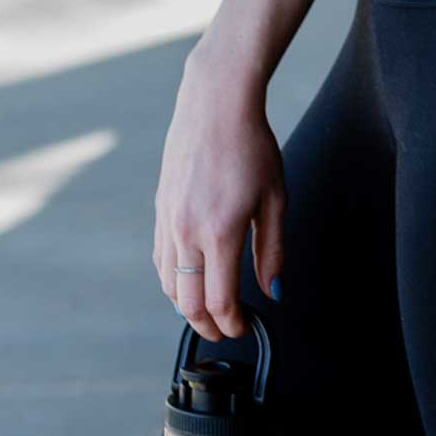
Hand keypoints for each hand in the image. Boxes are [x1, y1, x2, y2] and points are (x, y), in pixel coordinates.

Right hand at [153, 55, 285, 342]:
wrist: (215, 106)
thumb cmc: (252, 148)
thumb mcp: (275, 201)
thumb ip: (272, 251)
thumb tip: (272, 291)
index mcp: (219, 232)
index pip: (220, 300)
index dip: (233, 324)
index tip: (246, 328)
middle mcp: (186, 230)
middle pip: (188, 301)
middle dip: (208, 325)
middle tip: (228, 330)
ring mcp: (168, 220)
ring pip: (168, 283)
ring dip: (187, 306)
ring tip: (211, 311)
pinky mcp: (160, 210)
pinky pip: (161, 259)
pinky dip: (174, 280)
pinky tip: (191, 280)